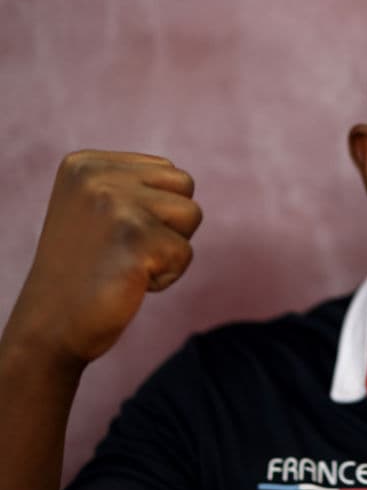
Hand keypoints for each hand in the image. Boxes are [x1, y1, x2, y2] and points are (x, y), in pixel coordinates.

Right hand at [8, 150, 201, 363]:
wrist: (51, 326)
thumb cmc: (84, 270)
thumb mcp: (97, 208)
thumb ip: (134, 185)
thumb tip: (183, 178)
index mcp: (86, 164)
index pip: (168, 171)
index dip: (155, 211)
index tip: (114, 234)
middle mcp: (97, 177)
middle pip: (185, 187)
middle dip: (169, 224)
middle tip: (124, 250)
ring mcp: (115, 206)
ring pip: (192, 215)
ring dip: (169, 248)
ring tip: (126, 263)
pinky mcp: (136, 239)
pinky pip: (185, 253)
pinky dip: (167, 276)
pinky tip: (128, 282)